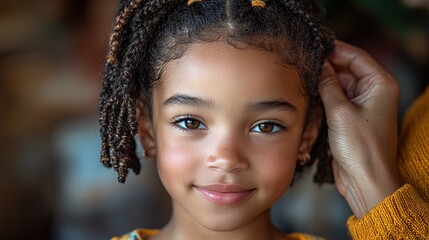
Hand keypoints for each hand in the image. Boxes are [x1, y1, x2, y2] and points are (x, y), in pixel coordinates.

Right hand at [319, 41, 402, 217]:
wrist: (366, 180)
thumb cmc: (361, 147)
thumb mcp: (340, 111)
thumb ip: (328, 84)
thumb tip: (319, 64)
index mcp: (380, 84)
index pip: (356, 57)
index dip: (334, 50)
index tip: (313, 47)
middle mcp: (373, 92)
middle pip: (346, 70)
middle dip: (325, 68)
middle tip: (302, 64)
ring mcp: (360, 105)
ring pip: (337, 85)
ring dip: (322, 84)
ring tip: (301, 79)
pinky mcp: (349, 118)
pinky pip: (334, 100)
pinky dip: (322, 98)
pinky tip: (307, 96)